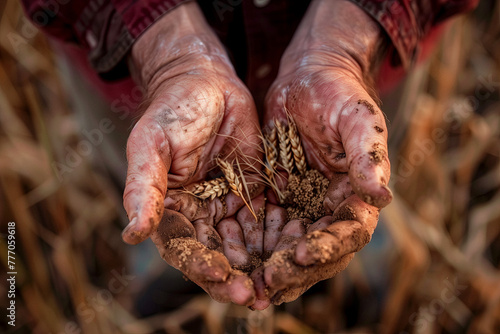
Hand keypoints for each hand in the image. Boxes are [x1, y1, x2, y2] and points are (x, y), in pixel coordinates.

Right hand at [121, 3, 260, 304]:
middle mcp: (199, 216)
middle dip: (236, 278)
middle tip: (259, 296)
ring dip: (260, 266)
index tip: (223, 278)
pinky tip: (294, 251)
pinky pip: (266, 223)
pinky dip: (278, 239)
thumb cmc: (173, 110)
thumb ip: (143, 188)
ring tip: (281, 283)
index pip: (185, 249)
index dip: (202, 267)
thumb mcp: (152, 145)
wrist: (208, 83)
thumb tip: (132, 234)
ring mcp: (227, 207)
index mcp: (171, 210)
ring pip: (244, 246)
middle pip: (217, 257)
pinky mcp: (253, 195)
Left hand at [254, 0, 392, 306]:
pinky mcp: (279, 198)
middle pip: (318, 251)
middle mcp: (332, 208)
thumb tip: (382, 197)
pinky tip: (232, 253)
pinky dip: (253, 244)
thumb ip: (367, 156)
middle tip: (267, 283)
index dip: (328, 248)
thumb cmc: (338, 92)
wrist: (307, 77)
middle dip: (295, 269)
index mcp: (358, 195)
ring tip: (248, 283)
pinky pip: (266, 228)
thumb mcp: (357, 119)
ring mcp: (304, 205)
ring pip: (289, 246)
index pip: (348, 233)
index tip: (301, 255)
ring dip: (271, 267)